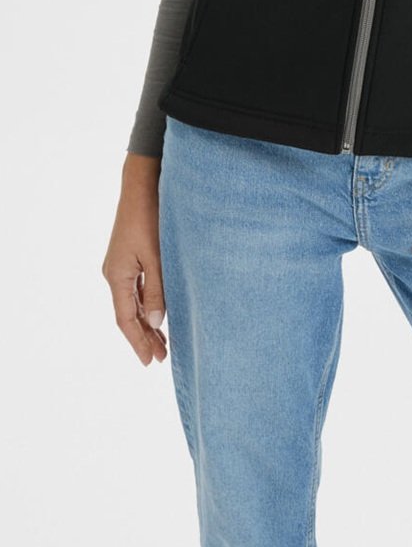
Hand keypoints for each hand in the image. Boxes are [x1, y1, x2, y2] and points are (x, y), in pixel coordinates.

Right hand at [101, 153, 167, 365]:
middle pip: (127, 313)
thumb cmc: (150, 218)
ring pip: (132, 302)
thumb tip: (154, 322)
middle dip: (144, 336)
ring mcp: (121, 264)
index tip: (150, 361)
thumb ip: (157, 290)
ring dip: (147, 321)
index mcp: (116, 276)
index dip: (138, 341)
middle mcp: (115, 273)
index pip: (125, 319)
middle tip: (161, 358)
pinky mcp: (130, 255)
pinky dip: (147, 303)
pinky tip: (158, 311)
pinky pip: (136, 288)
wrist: (142, 184)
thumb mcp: (156, 256)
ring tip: (163, 341)